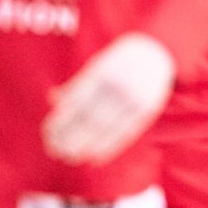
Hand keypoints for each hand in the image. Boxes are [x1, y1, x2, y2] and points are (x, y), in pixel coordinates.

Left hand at [42, 33, 174, 164]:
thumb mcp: (98, 64)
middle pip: (90, 118)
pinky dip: (109, 148)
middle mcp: (119, 86)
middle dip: (71, 136)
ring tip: (70, 156)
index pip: (77, 101)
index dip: (62, 119)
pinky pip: (126, 133)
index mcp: (103, 72)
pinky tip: (94, 158)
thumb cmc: (120, 59)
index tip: (49, 132)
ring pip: (106, 128)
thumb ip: (77, 83)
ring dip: (86, 145)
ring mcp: (135, 99)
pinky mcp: (147, 109)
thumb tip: (52, 98)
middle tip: (55, 149)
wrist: (158, 49)